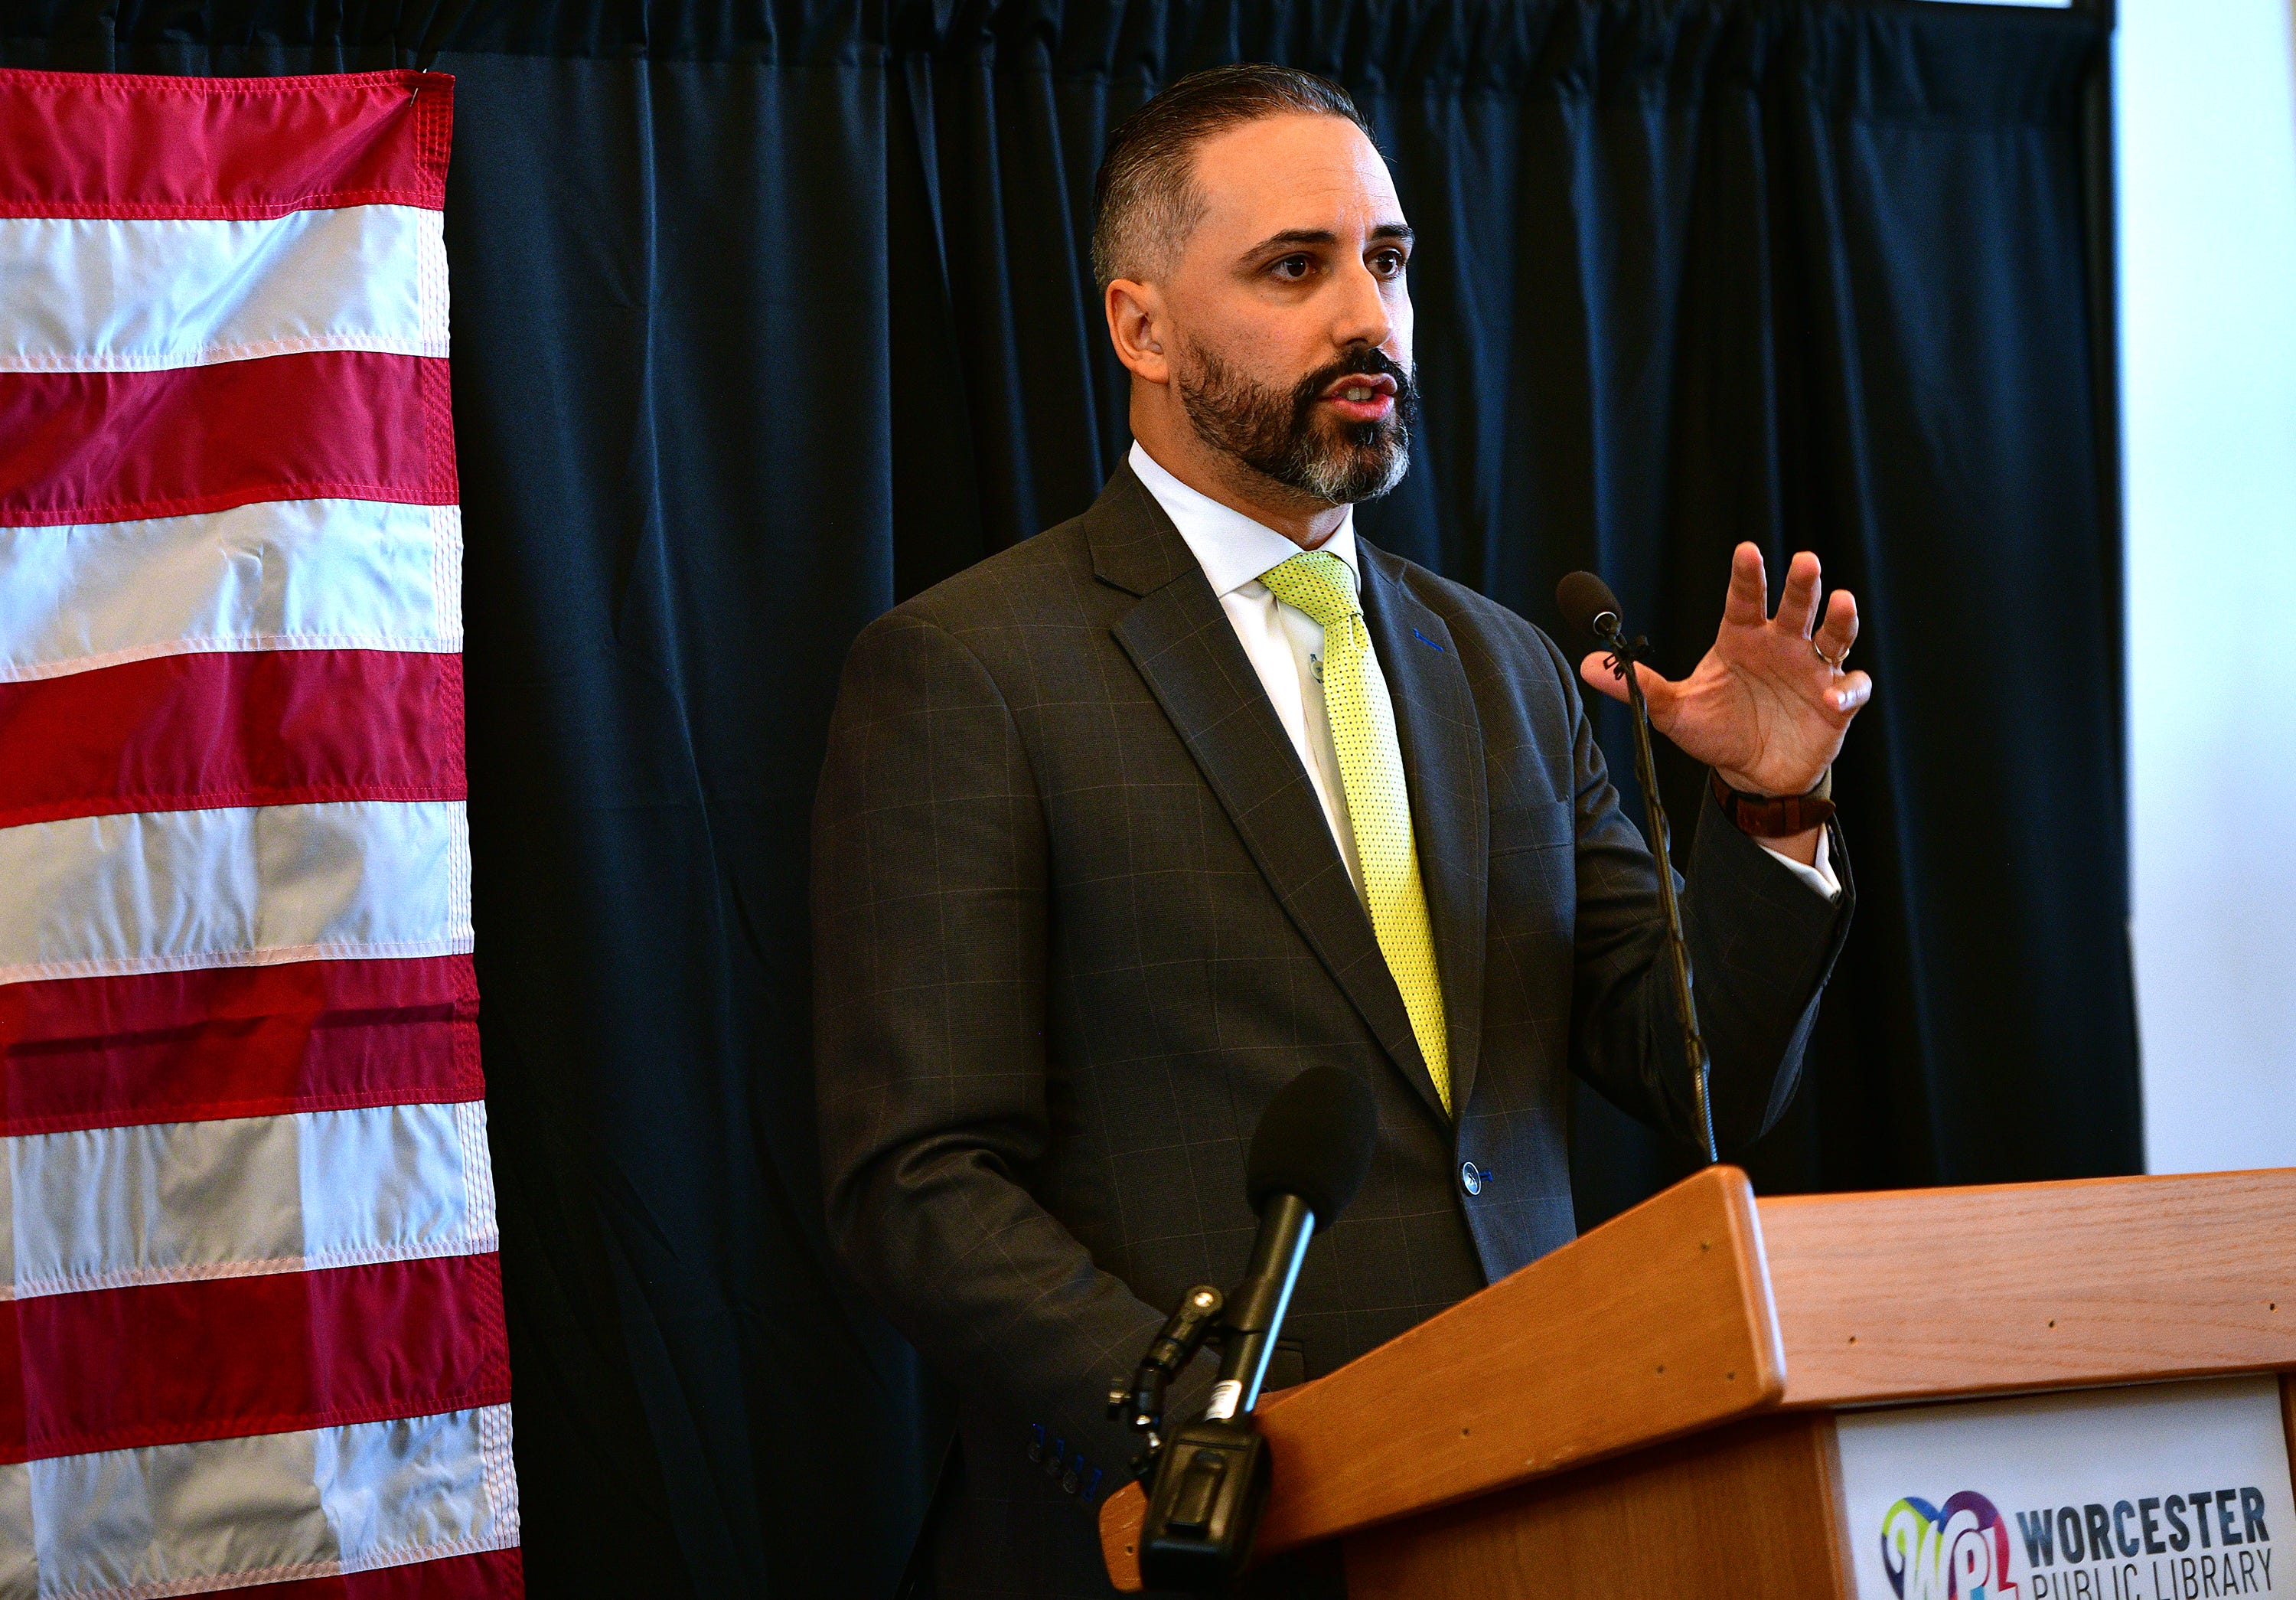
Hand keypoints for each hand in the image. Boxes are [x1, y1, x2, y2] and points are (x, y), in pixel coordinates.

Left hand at [1579, 544, 1870, 797]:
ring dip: (1839, 619)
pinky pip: (1849, 688)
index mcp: (1742, 639)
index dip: (1747, 575)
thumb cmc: (1716, 730)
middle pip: (1795, 606)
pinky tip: (1832, 695)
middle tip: (1804, 560)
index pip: (1744, 599)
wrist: (1752, 773)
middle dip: (1801, 584)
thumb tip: (1587, 665)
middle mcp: (1781, 646)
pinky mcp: (1835, 702)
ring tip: (1842, 602)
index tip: (1746, 551)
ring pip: (1832, 635)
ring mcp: (1812, 670)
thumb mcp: (1673, 710)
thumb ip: (1638, 685)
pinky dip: (1846, 689)